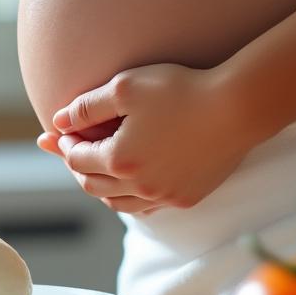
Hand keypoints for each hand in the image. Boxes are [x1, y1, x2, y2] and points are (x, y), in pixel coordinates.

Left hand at [41, 63, 267, 213]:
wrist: (237, 107)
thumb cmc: (180, 90)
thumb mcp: (125, 87)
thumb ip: (86, 106)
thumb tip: (58, 121)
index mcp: (119, 160)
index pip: (77, 159)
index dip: (65, 144)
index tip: (63, 131)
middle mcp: (139, 187)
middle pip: (92, 185)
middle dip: (78, 166)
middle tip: (72, 150)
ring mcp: (165, 196)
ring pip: (118, 203)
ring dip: (102, 186)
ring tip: (97, 169)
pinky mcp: (187, 197)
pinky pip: (147, 207)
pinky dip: (130, 196)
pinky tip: (131, 181)